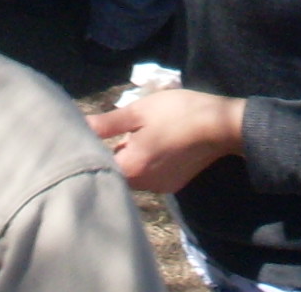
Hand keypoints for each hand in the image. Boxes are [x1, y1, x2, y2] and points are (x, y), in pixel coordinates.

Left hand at [86, 89, 246, 193]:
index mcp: (130, 168)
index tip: (97, 134)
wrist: (220, 125)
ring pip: (135, 175)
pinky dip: (150, 163)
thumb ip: (107, 124)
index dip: (96, 149)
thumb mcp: (139, 111)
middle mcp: (144, 186)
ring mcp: (161, 188)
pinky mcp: (175, 185)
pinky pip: (152, 176)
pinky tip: (160, 145)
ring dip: (133, 158)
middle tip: (124, 130)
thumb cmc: (177, 113)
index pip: (100, 166)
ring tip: (143, 135)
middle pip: (118, 172)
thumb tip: (79, 126)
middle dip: (116, 153)